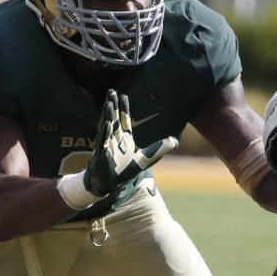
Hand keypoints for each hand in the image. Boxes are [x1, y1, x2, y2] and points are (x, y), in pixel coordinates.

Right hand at [56, 89, 177, 210]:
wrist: (109, 184)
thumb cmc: (123, 170)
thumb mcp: (145, 159)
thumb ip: (158, 149)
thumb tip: (175, 141)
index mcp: (124, 139)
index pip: (123, 120)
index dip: (123, 109)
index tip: (123, 95)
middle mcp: (114, 140)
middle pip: (113, 120)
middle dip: (112, 106)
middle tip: (111, 91)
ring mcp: (106, 147)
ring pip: (106, 129)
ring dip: (107, 117)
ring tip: (108, 104)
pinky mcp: (101, 157)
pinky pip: (102, 145)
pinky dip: (105, 136)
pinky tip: (107, 126)